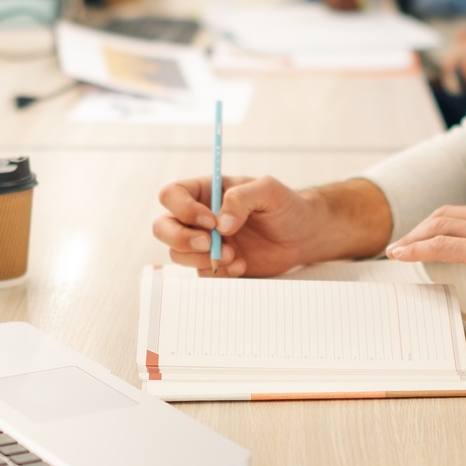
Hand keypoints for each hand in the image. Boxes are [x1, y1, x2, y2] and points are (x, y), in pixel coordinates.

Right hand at [153, 175, 322, 277]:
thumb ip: (243, 198)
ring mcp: (204, 243)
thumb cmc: (285, 206)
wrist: (302, 236)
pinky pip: (201, 274)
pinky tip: (243, 264)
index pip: (172, 195)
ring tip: (234, 254)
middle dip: (181, 238)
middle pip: (162, 227)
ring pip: (177, 254)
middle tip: (210, 244)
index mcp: (205, 191)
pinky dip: (219, 273)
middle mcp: (197, 217)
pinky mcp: (214, 265)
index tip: (212, 221)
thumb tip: (221, 224)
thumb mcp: (269, 190)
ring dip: (202, 258)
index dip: (183, 209)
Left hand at [387, 204, 465, 312]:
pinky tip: (402, 255)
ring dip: (414, 238)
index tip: (427, 236)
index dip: (440, 225)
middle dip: (421, 229)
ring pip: (439, 226)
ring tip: (398, 250)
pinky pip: (440, 246)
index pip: (464, 214)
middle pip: (446, 215)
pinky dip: (416, 249)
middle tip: (405, 243)